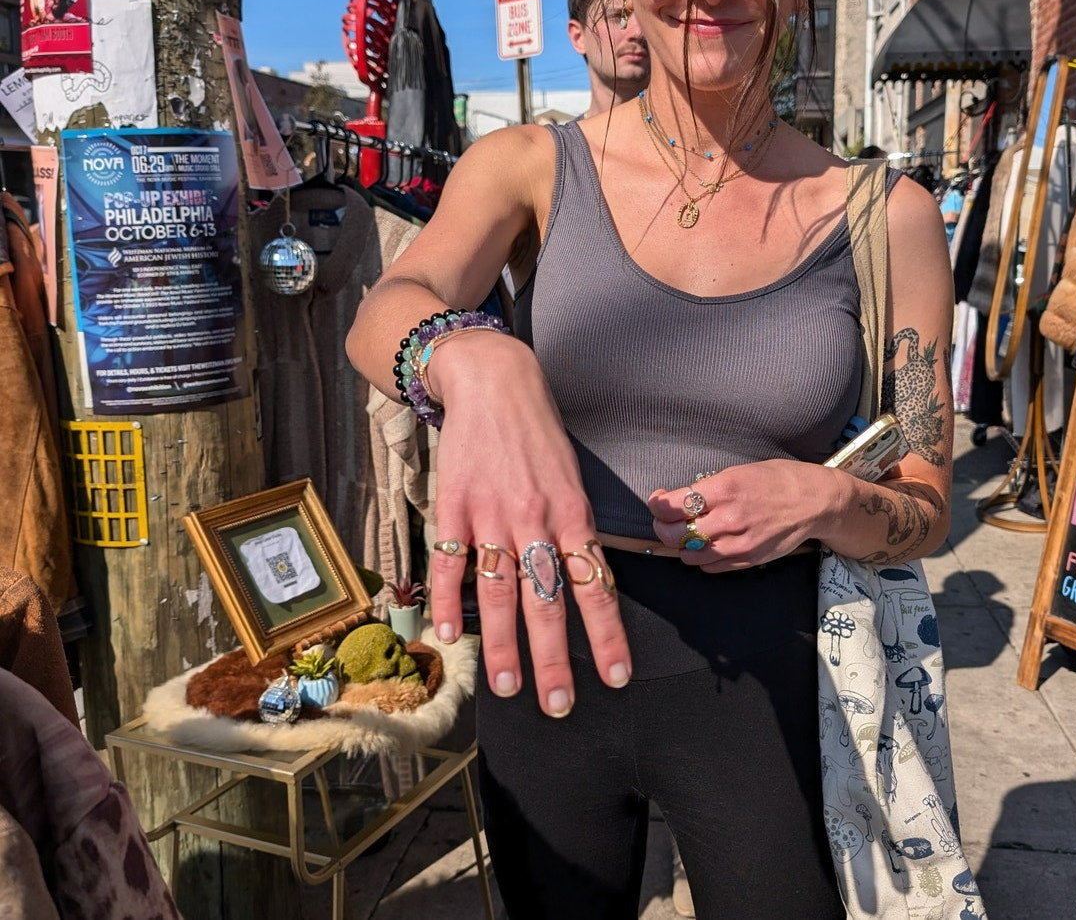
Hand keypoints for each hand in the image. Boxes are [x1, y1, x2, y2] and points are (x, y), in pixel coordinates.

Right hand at [426, 335, 631, 716]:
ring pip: (500, 592)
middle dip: (554, 659)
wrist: (494, 382)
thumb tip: (585, 583)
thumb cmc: (539, 434)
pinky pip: (452, 562)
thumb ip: (575, 531)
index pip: (593, 586)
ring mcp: (491, 515)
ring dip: (504, 645)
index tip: (615, 677)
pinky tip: (450, 636)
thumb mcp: (572, 478)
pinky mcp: (454, 506)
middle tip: (558, 704)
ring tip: (508, 688)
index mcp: (572, 514)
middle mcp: (535, 520)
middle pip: (546, 601)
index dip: (606, 634)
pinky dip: (450, 601)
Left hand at [647, 459, 832, 569]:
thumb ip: (708, 488)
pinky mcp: (748, 560)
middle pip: (674, 535)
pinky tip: (709, 543)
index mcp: (724, 489)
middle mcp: (729, 519)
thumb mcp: (739, 472)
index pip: (672, 506)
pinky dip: (702, 557)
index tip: (658, 501)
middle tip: (666, 519)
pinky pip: (710, 567)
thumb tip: (679, 500)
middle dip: (662, 527)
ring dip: (682, 545)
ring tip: (689, 532)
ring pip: (689, 555)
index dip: (657, 505)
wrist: (815, 502)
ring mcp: (739, 543)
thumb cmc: (778, 480)